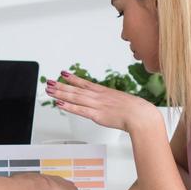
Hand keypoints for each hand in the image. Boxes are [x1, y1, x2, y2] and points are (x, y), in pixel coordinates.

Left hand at [45, 71, 160, 134]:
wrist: (141, 115)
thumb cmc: (136, 110)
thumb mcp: (123, 101)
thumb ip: (113, 102)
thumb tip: (110, 105)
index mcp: (104, 92)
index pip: (85, 83)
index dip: (73, 78)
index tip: (63, 74)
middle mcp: (98, 96)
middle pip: (76, 89)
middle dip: (61, 85)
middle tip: (49, 82)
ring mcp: (96, 105)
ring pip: (75, 97)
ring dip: (61, 93)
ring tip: (49, 90)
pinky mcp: (96, 115)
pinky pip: (79, 110)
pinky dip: (68, 107)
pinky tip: (59, 103)